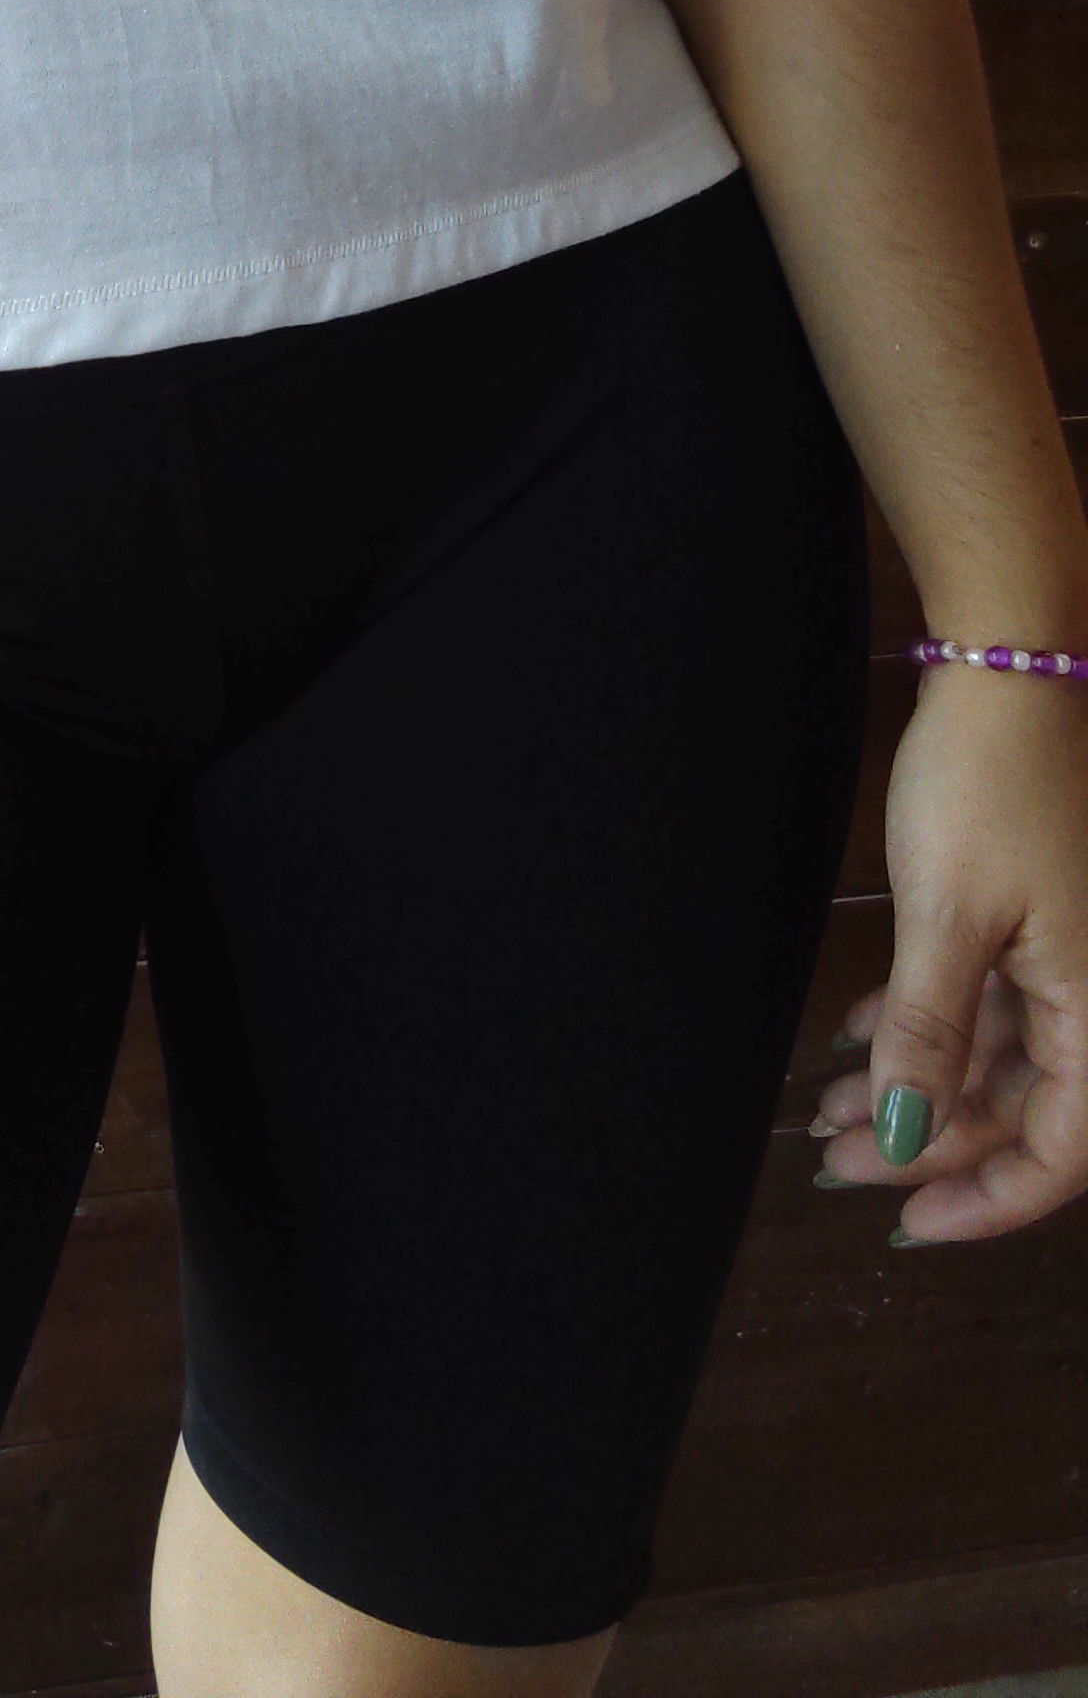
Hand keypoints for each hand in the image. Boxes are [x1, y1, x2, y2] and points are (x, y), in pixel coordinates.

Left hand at [810, 659, 1087, 1241]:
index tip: (907, 1222)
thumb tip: (908, 1140)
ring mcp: (1066, 951)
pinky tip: (854, 1037)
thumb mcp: (946, 918)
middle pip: (1018, 1107)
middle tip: (833, 1161)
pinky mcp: (1031, 912)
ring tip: (826, 1111)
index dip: (988, 1199)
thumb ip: (930, 1036)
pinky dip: (921, 1024)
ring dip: (912, 1084)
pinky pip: (985, 998)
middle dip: (925, 1142)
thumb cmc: (987, 787)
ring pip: (992, 1053)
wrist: (1009, 668)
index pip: (1063, 1152)